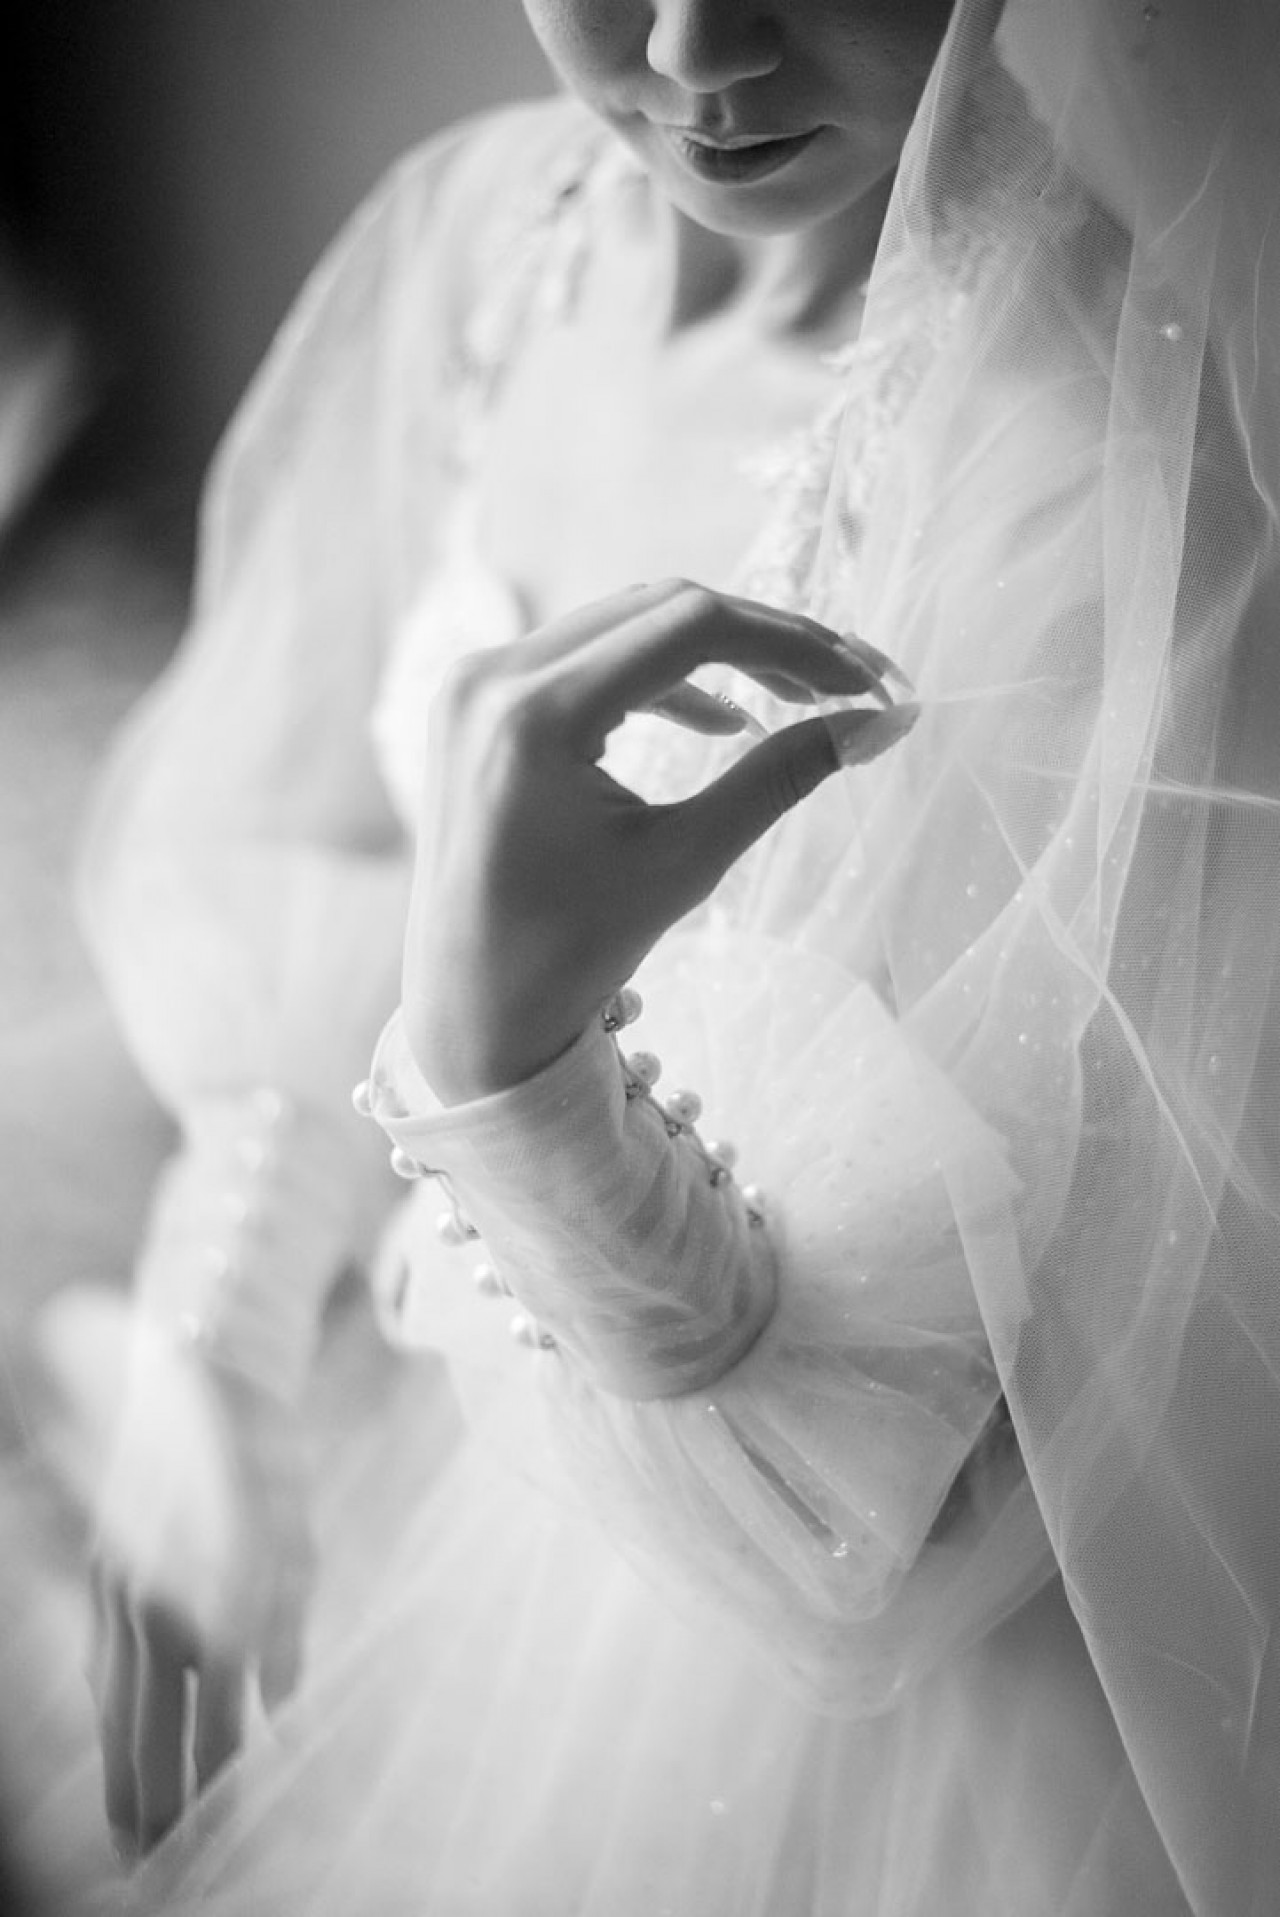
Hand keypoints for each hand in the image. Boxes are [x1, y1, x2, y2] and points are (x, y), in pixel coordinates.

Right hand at [68, 1310, 314, 1857]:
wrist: (206, 1381)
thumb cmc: (268, 1459)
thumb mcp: (297, 1539)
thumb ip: (287, 1625)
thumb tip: (278, 1700)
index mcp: (208, 1600)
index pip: (213, 1722)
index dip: (218, 1782)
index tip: (223, 1830)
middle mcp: (153, 1606)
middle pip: (146, 1731)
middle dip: (153, 1803)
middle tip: (154, 1864)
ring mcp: (119, 1590)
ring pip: (113, 1702)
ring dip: (121, 1767)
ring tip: (129, 1826)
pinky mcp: (106, 1571)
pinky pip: (101, 1660)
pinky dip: (109, 1708)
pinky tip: (116, 1730)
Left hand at [404, 578, 915, 1099]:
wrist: (471, 1008)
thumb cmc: (572, 952)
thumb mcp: (686, 861)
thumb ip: (781, 777)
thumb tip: (882, 723)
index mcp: (534, 715)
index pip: (690, 626)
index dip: (791, 643)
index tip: (862, 680)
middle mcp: (492, 677)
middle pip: (659, 610)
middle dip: (762, 639)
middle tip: (842, 682)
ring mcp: (475, 683)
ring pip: (625, 624)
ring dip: (714, 653)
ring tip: (794, 696)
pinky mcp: (477, 703)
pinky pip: (585, 657)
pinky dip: (658, 678)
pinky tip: (720, 719)